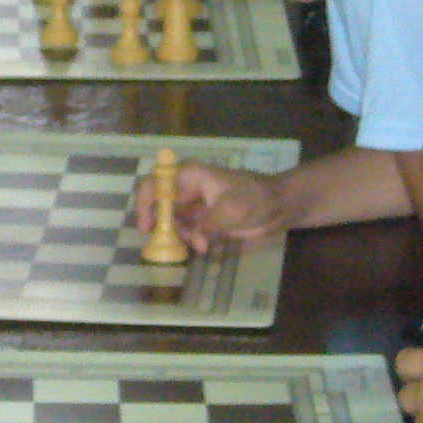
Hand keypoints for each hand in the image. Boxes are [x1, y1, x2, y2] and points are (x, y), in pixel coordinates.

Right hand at [135, 160, 289, 250]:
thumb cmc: (256, 196)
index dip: (144, 202)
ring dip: (175, 237)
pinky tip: (200, 247)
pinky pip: (183, 233)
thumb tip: (197, 244)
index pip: (155, 183)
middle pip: (156, 206)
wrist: (278, 206)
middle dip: (158, 226)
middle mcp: (185, 190)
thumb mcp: (234, 208)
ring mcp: (192, 207)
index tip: (147, 226)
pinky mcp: (201, 222)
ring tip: (194, 245)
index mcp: (189, 175)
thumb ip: (212, 224)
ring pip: (168, 223)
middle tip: (163, 245)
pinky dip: (186, 243)